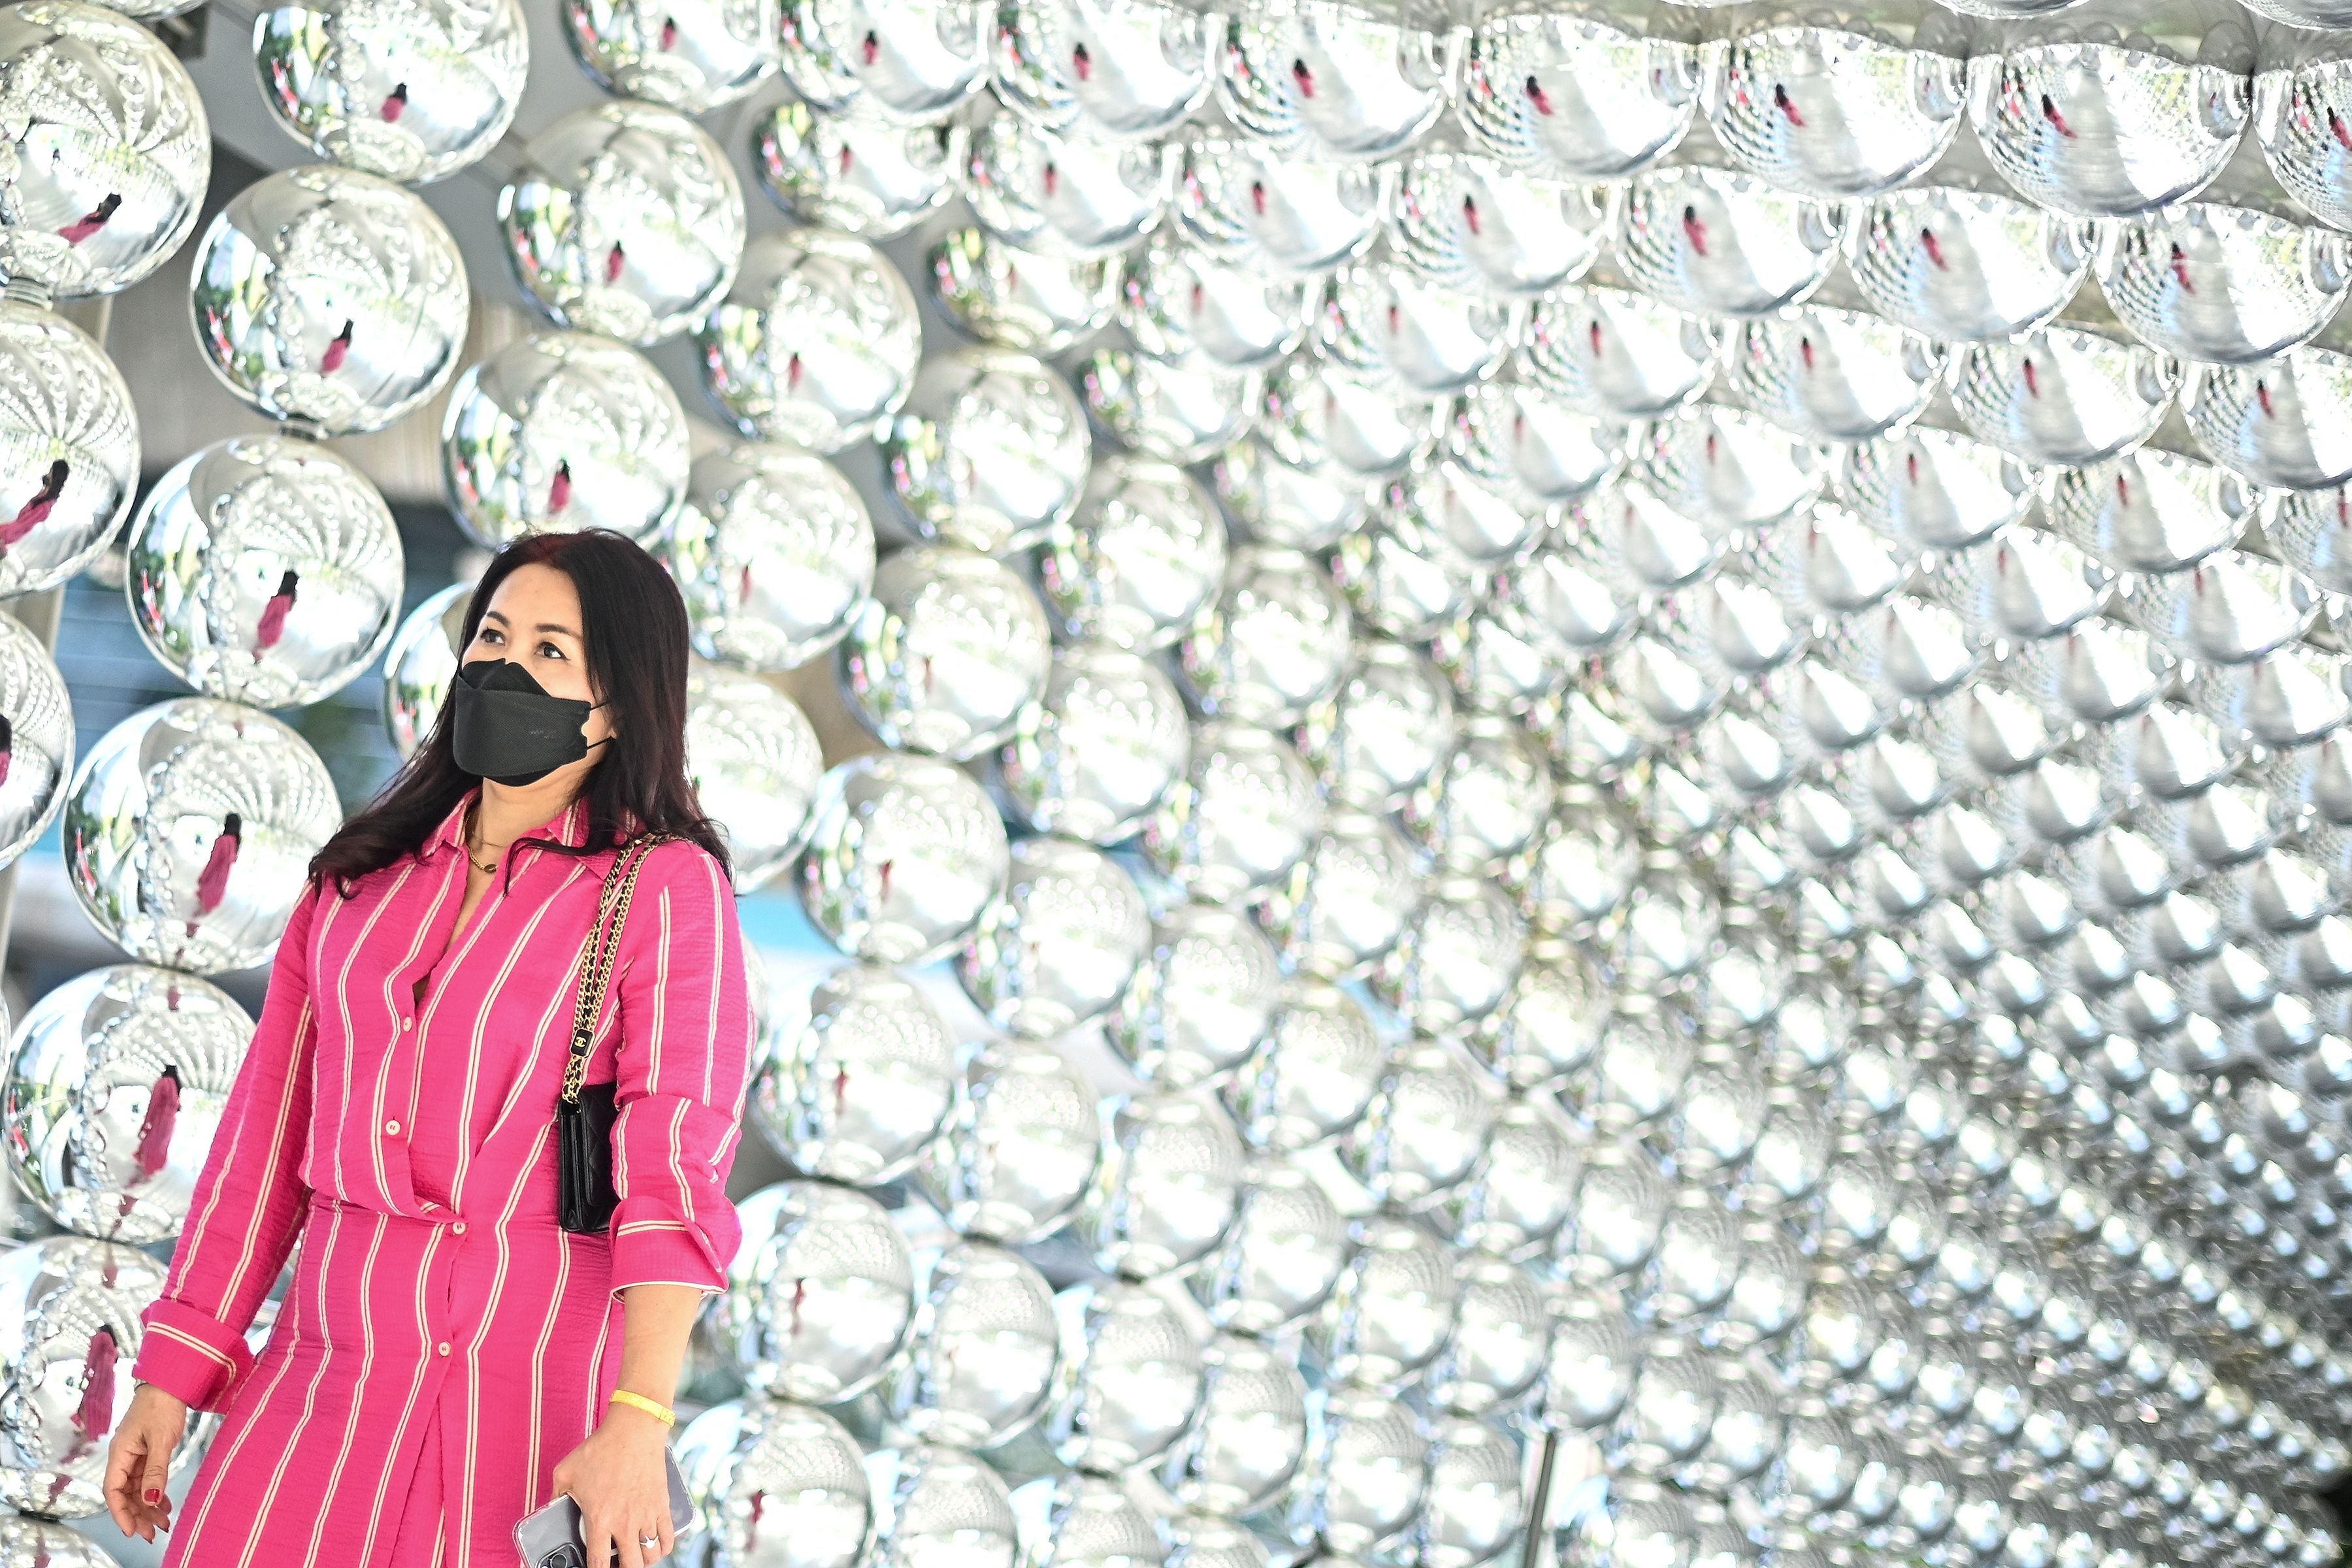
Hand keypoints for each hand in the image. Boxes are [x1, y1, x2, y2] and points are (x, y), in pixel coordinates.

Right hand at [104, 1382, 186, 1543]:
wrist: (172, 1382)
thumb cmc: (162, 1405)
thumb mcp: (161, 1440)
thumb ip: (155, 1471)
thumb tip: (150, 1499)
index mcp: (120, 1453)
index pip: (113, 1490)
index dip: (120, 1512)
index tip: (132, 1530)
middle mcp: (124, 1457)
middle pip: (125, 1494)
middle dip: (137, 1515)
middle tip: (152, 1534)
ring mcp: (136, 1455)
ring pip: (137, 1489)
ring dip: (148, 1507)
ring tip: (162, 1524)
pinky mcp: (148, 1452)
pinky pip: (148, 1479)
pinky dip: (156, 1493)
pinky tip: (164, 1506)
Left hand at [550, 1402, 675, 1566]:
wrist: (633, 1430)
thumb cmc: (599, 1449)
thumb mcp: (565, 1472)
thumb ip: (555, 1496)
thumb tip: (550, 1508)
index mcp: (600, 1519)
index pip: (597, 1563)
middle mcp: (625, 1523)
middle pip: (630, 1566)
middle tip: (615, 1562)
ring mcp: (646, 1515)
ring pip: (650, 1556)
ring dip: (642, 1560)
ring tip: (634, 1555)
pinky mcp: (662, 1505)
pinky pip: (668, 1538)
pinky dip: (663, 1548)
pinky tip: (654, 1546)